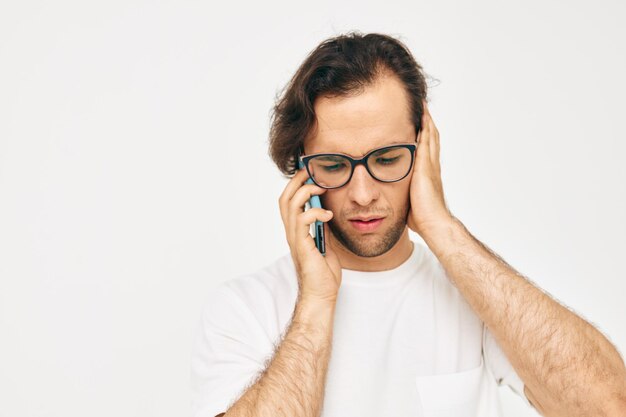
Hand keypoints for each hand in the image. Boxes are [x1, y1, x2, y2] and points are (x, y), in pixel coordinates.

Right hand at [278, 168, 341, 303]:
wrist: (321, 295)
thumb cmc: (323, 273)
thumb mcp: (325, 243)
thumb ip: (321, 227)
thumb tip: (325, 210)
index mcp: (296, 231)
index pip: (288, 201)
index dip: (296, 184)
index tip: (310, 172)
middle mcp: (291, 233)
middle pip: (285, 198)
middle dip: (297, 181)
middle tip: (313, 172)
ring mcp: (295, 239)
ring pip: (291, 205)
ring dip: (306, 192)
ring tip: (321, 188)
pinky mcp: (302, 246)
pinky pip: (302, 220)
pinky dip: (315, 212)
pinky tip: (327, 214)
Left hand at [407, 101, 453, 235]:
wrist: (434, 224)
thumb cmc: (422, 218)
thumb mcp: (409, 201)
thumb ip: (404, 195)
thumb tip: (391, 199)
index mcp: (428, 173)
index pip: (427, 148)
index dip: (425, 134)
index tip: (419, 122)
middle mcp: (431, 166)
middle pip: (431, 137)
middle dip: (427, 121)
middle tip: (422, 105)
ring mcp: (430, 165)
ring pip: (430, 135)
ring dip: (427, 119)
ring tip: (422, 104)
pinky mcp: (425, 166)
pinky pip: (426, 141)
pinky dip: (425, 127)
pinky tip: (422, 116)